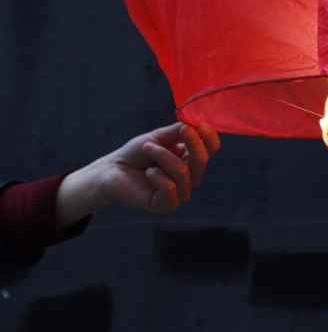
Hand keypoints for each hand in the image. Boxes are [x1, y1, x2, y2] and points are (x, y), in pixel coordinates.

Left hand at [82, 122, 220, 216]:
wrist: (112, 170)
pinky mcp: (165, 206)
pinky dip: (157, 175)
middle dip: (191, 142)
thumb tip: (197, 126)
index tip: (199, 125)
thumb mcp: (159, 137)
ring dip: (162, 155)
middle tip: (179, 130)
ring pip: (183, 172)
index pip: (211, 149)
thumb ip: (179, 132)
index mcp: (190, 159)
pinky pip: (170, 188)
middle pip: (202, 161)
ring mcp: (179, 194)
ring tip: (147, 148)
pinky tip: (148, 173)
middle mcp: (189, 178)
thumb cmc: (136, 153)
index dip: (209, 137)